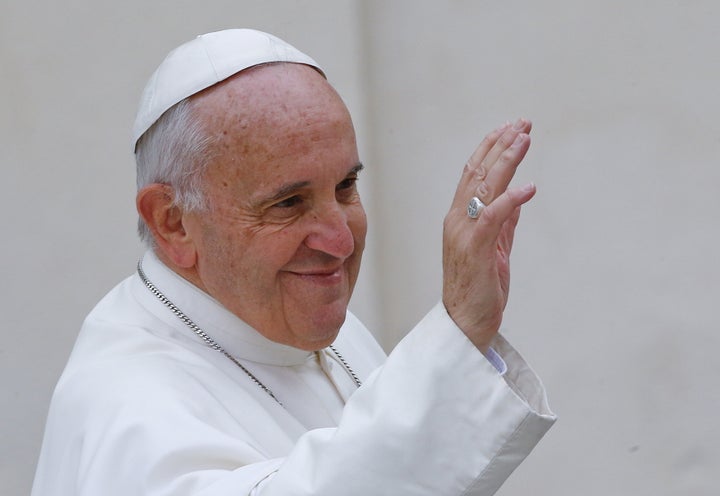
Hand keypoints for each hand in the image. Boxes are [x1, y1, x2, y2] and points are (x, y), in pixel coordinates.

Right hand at [442, 119, 535, 351]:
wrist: (464, 323)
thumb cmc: (477, 289)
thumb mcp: (494, 249)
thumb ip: (504, 223)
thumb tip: (518, 197)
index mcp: (460, 219)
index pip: (473, 175)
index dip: (491, 149)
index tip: (509, 130)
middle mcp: (458, 220)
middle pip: (478, 173)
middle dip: (500, 145)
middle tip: (522, 124)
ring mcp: (464, 233)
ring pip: (484, 188)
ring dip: (506, 161)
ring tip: (524, 139)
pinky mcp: (476, 249)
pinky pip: (494, 218)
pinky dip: (511, 200)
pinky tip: (529, 187)